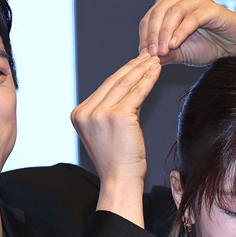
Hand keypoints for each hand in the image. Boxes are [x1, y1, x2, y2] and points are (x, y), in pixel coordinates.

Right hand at [71, 54, 160, 225]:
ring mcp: (100, 113)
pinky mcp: (118, 116)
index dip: (122, 73)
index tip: (135, 63)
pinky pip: (137, 92)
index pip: (104, 87)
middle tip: (147, 55)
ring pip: (125, 84)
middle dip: (133, 67)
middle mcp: (86, 112)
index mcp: (79, 114)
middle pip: (114, 82)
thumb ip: (110, 111)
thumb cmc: (116, 162)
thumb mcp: (105, 132)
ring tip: (155, 59)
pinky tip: (156, 70)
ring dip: (142, 69)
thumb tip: (128, 89)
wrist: (119, 181)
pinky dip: (148, 79)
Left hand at [138, 0, 235, 64]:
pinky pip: (191, 18)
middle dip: (153, 35)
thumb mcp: (178, 52)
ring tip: (163, 51)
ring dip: (165, 34)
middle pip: (159, 12)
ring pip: (173, 13)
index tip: (143, 54)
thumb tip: (143, 58)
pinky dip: (181, 32)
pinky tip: (175, 45)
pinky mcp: (211, 8)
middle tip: (152, 54)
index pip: (149, 17)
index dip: (144, 36)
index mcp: (170, 3)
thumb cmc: (205, 46)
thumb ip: (161, 53)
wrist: (231, 48)